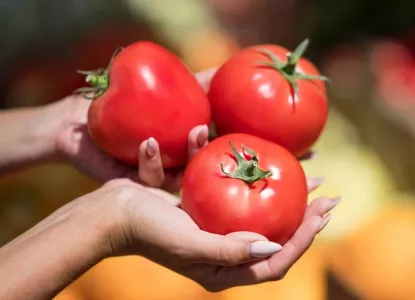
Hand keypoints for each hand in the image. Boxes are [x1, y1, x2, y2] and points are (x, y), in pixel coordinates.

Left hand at [52, 69, 216, 191]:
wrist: (77, 121)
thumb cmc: (121, 102)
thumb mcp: (162, 87)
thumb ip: (195, 82)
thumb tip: (229, 69)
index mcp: (186, 147)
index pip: (213, 146)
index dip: (228, 139)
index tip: (238, 122)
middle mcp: (175, 165)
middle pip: (201, 164)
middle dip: (209, 149)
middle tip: (209, 128)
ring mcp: (156, 176)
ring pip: (179, 176)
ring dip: (188, 156)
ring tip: (193, 132)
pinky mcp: (132, 185)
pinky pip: (146, 178)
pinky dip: (150, 162)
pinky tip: (148, 143)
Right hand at [101, 134, 336, 291]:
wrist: (112, 212)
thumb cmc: (147, 231)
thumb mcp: (189, 244)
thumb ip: (229, 249)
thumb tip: (273, 245)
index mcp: (224, 268)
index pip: (276, 261)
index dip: (304, 240)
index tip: (324, 214)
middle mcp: (225, 250)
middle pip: (276, 236)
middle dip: (305, 217)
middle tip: (328, 196)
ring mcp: (216, 227)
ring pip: (262, 212)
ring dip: (285, 194)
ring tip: (310, 174)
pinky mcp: (206, 206)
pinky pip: (236, 192)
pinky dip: (250, 176)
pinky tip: (264, 157)